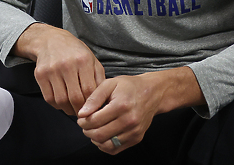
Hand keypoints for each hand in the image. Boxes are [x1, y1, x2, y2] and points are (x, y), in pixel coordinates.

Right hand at [12, 22, 104, 114]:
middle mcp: (67, 64)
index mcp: (83, 60)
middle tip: (83, 113)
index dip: (91, 103)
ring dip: (68, 109)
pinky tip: (62, 102)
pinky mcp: (40, 75)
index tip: (93, 108)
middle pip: (75, 97)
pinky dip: (57, 105)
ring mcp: (52, 70)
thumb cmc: (75, 52)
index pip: (89, 90)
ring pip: (61, 100)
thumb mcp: (92, 59)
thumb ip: (99, 78)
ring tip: (73, 109)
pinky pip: (49, 98)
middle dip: (80, 109)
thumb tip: (102, 99)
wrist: (50, 40)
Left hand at [76, 67, 204, 154]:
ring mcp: (134, 131)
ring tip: (94, 130)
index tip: (81, 118)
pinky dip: (105, 145)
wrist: (151, 93)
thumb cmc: (129, 86)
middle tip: (85, 125)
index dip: (83, 121)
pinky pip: (115, 149)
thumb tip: (82, 113)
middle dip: (87, 131)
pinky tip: (103, 135)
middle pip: (99, 135)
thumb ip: (94, 98)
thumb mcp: (110, 84)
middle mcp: (129, 120)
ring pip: (106, 145)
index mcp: (121, 105)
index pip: (94, 121)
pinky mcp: (136, 138)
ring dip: (95, 139)